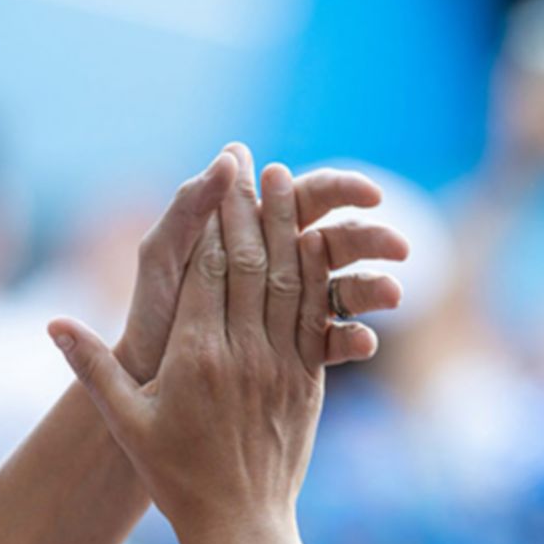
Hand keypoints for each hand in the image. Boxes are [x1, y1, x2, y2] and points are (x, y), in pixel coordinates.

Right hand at [57, 146, 403, 543]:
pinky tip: (313, 240)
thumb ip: (92, 367)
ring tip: (284, 181)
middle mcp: (243, 355)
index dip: (212, 218)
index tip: (213, 175)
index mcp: (196, 358)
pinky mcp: (308, 381)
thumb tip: (51, 322)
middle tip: (249, 160)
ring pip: (288, 280)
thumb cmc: (175, 477)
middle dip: (249, 206)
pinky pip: (314, 314)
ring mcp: (281, 366)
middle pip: (250, 262)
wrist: (239, 526)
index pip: (207, 271)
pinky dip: (314, 272)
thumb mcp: (124, 423)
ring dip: (287, 226)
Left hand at [112, 149, 405, 382]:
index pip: (305, 199)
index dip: (341, 193)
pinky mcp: (295, 354)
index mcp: (253, 233)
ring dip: (371, 291)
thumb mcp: (162, 258)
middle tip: (401, 245)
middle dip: (371, 241)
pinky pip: (331, 345)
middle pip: (336, 243)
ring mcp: (290, 311)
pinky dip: (350, 343)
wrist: (142, 386)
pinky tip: (365, 345)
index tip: (372, 192)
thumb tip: (229, 157)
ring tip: (394, 295)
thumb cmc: (149, 318)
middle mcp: (278, 267)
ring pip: (343, 292)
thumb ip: (191, 208)